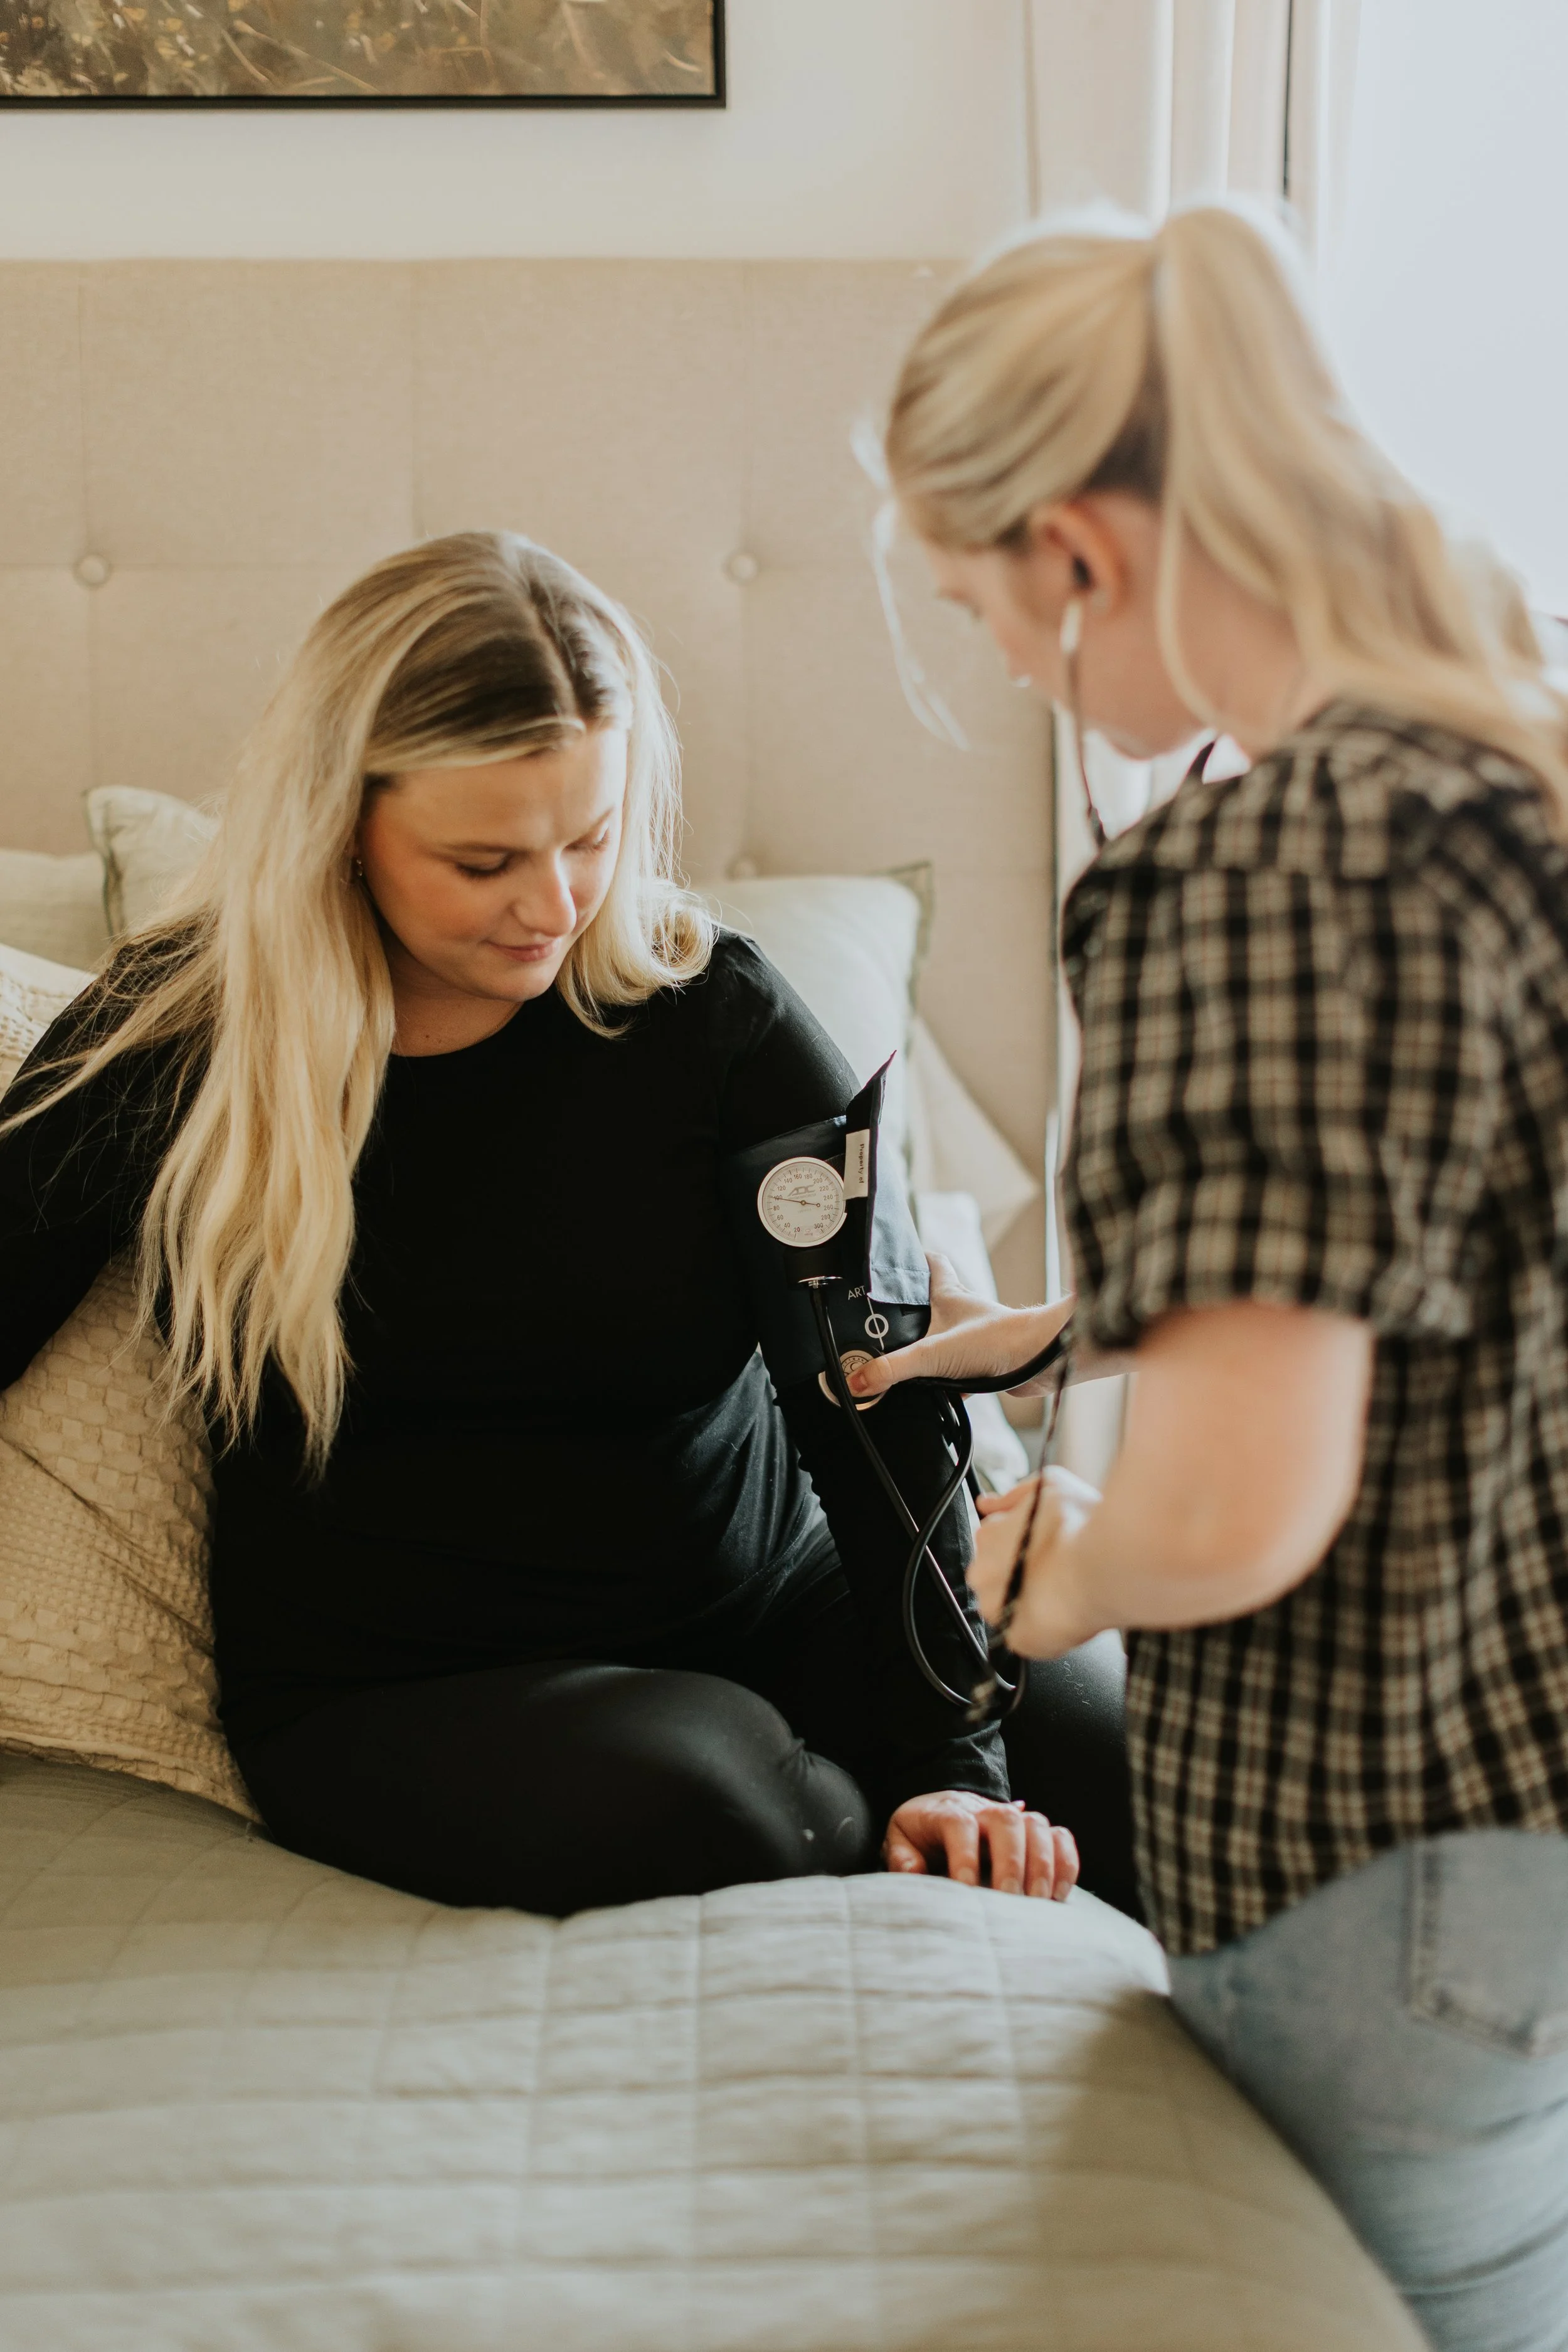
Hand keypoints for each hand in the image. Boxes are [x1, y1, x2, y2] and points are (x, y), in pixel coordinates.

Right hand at [847, 1254, 1074, 1400]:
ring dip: (924, 1347)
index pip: (930, 1264)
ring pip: (942, 1337)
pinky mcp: (982, 1362)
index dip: (913, 1259)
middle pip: (931, 1302)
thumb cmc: (997, 1340)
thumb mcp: (933, 1353)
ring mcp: (973, 1336)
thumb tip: (857, 1382)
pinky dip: (941, 1379)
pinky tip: (927, 1393)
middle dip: (908, 1310)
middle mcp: (962, 1312)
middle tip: (882, 1319)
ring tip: (896, 1359)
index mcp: (949, 1295)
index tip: (894, 1261)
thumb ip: (893, 1368)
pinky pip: (954, 1369)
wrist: (1041, 1362)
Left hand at [884, 1788, 1078, 1899]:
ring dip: (1042, 1864)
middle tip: (1010, 1900)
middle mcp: (984, 1810)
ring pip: (1037, 1825)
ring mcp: (1014, 1816)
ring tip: (1038, 1903)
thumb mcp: (900, 1840)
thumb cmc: (921, 1834)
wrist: (943, 1808)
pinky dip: (1066, 1863)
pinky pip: (1060, 1837)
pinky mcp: (1034, 1831)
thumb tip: (912, 1875)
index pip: (959, 1824)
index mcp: (948, 1812)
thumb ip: (902, 1857)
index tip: (965, 1890)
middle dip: (1012, 1862)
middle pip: (1007, 1821)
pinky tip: (1059, 1895)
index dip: (964, 1856)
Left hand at [968, 1466, 1102, 1656]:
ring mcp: (997, 1608)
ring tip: (1060, 1593)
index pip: (992, 1539)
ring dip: (1025, 1599)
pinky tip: (1061, 1614)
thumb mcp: (1050, 1486)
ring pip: (1007, 1604)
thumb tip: (989, 1502)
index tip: (1041, 1546)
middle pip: (994, 1573)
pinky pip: (1024, 1635)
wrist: (1105, 1569)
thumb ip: (1016, 1493)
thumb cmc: (1080, 1528)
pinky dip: (1040, 1628)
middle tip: (1052, 1569)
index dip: (1020, 1542)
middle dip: (1018, 1571)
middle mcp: (983, 1572)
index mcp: (989, 1536)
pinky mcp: (1016, 1639)